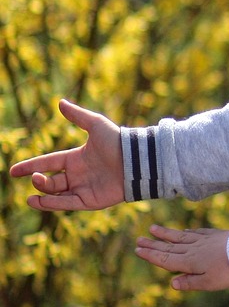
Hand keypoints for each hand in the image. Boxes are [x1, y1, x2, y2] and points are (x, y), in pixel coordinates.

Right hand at [8, 99, 125, 210]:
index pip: (49, 163)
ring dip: (43, 196)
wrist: (137, 161)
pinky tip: (40, 202)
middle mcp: (79, 174)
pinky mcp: (91, 201)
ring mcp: (84, 188)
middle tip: (34, 178)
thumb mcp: (96, 125)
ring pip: (57, 195)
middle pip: (51, 181)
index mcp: (76, 158)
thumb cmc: (118, 142)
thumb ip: (78, 115)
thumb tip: (60, 102)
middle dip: (39, 181)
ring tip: (30, 198)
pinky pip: (68, 204)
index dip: (31, 166)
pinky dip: (53, 204)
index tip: (13, 171)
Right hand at [136, 225, 228, 290]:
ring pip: (180, 237)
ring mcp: (203, 240)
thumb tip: (172, 283)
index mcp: (189, 262)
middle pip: (169, 247)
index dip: (151, 255)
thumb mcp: (208, 282)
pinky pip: (196, 233)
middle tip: (138, 239)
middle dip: (153, 244)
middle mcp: (193, 249)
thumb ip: (190, 283)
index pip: (165, 259)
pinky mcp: (214, 235)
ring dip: (166, 234)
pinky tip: (183, 232)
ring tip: (153, 229)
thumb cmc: (228, 270)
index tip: (138, 250)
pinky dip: (186, 232)